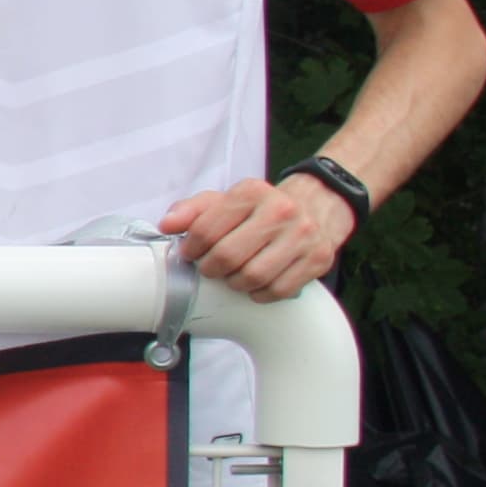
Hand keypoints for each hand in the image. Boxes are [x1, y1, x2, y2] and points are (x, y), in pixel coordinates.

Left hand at [159, 174, 355, 301]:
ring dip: (235, 284)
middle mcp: (280, 210)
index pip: (206, 230)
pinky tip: (256, 285)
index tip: (190, 254)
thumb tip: (167, 225)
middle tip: (210, 269)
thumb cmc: (263, 208)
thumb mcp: (227, 200)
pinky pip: (278, 290)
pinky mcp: (318, 259)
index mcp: (251, 192)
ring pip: (253, 277)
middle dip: (211, 269)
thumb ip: (192, 210)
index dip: (190, 249)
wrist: (318, 205)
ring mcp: (302, 236)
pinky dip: (260, 294)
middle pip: (228, 257)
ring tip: (233, 276)